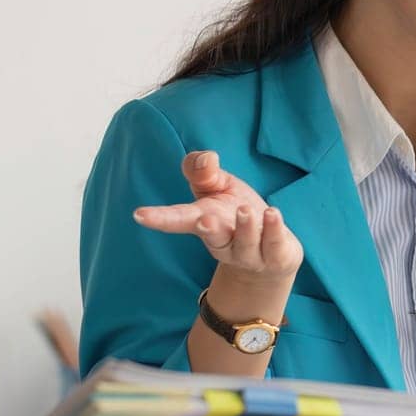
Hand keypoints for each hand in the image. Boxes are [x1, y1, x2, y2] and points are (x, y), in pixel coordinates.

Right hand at [132, 150, 303, 285]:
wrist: (270, 255)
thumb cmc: (236, 215)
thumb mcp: (220, 188)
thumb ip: (205, 173)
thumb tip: (206, 158)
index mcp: (205, 222)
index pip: (179, 220)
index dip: (160, 218)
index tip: (139, 214)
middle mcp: (224, 241)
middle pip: (212, 237)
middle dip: (208, 230)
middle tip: (204, 220)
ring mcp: (249, 253)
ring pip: (245, 242)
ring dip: (246, 227)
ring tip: (245, 210)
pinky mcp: (275, 256)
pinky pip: (273, 243)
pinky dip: (273, 228)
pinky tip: (272, 213)